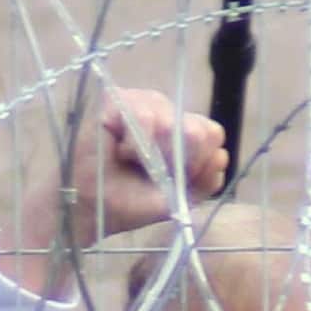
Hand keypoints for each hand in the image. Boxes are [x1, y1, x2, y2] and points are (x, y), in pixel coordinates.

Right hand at [16, 83, 228, 258]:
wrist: (89, 211)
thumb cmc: (127, 201)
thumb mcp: (174, 198)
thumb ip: (203, 181)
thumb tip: (221, 157)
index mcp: (182, 130)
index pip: (212, 134)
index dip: (199, 163)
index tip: (176, 181)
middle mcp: (165, 110)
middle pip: (198, 129)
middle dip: (178, 161)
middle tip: (152, 173)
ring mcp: (141, 101)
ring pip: (171, 123)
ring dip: (152, 156)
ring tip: (130, 162)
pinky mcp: (116, 99)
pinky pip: (144, 118)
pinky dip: (135, 145)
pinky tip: (120, 152)